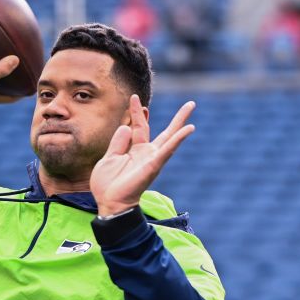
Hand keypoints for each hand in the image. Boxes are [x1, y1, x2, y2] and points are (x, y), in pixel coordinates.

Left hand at [91, 94, 195, 215]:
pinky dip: (178, 138)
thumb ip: (118, 142)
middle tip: (190, 104)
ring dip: (181, 122)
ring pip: (170, 136)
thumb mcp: (109, 158)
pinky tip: (189, 128)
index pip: (138, 126)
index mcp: (135, 150)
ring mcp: (152, 158)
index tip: (134, 97)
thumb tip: (125, 126)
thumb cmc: (107, 184)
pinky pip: (168, 149)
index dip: (136, 112)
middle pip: (165, 131)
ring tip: (191, 107)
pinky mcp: (153, 164)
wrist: (110, 202)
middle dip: (176, 117)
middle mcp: (147, 153)